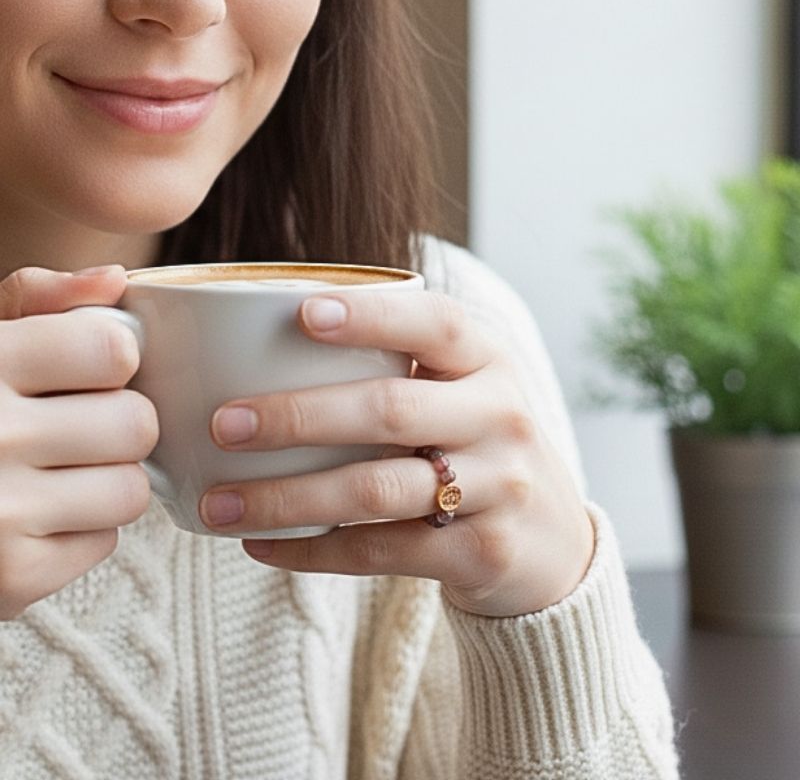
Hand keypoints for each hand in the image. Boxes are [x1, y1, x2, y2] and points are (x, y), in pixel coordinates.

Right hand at [0, 266, 158, 619]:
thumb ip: (34, 300)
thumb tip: (115, 279)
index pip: (114, 350)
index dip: (110, 357)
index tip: (81, 368)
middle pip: (136, 424)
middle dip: (115, 423)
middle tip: (69, 427)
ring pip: (132, 489)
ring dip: (104, 480)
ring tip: (52, 473)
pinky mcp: (13, 581)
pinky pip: (105, 541)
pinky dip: (80, 530)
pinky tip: (32, 517)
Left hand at [202, 291, 594, 617]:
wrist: (553, 544)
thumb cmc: (480, 449)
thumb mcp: (464, 394)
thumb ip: (400, 371)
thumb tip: (267, 352)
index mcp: (490, 362)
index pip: (436, 324)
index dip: (372, 315)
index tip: (301, 313)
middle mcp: (501, 417)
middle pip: (392, 409)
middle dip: (299, 416)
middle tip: (225, 423)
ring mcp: (497, 488)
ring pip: (377, 490)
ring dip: (288, 497)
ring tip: (217, 503)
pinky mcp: (480, 553)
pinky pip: (381, 552)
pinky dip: (313, 552)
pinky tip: (261, 545)